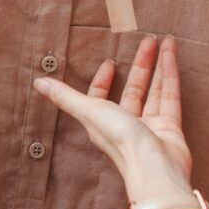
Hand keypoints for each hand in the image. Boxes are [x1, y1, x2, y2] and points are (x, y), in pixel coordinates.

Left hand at [34, 37, 192, 203]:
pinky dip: (170, 75)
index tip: (109, 62)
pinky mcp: (170, 127)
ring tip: (164, 41)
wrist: (155, 168)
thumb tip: (38, 82)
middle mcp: (126, 124)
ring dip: (159, 66)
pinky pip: (170, 95)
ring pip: (154, 90)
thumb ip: (65, 96)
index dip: (103, 80)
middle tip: (146, 41)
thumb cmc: (119, 141)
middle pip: (133, 89)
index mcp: (103, 123)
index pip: (100, 97)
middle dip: (139, 65)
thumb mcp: (89, 111)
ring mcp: (150, 126)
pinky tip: (171, 55)